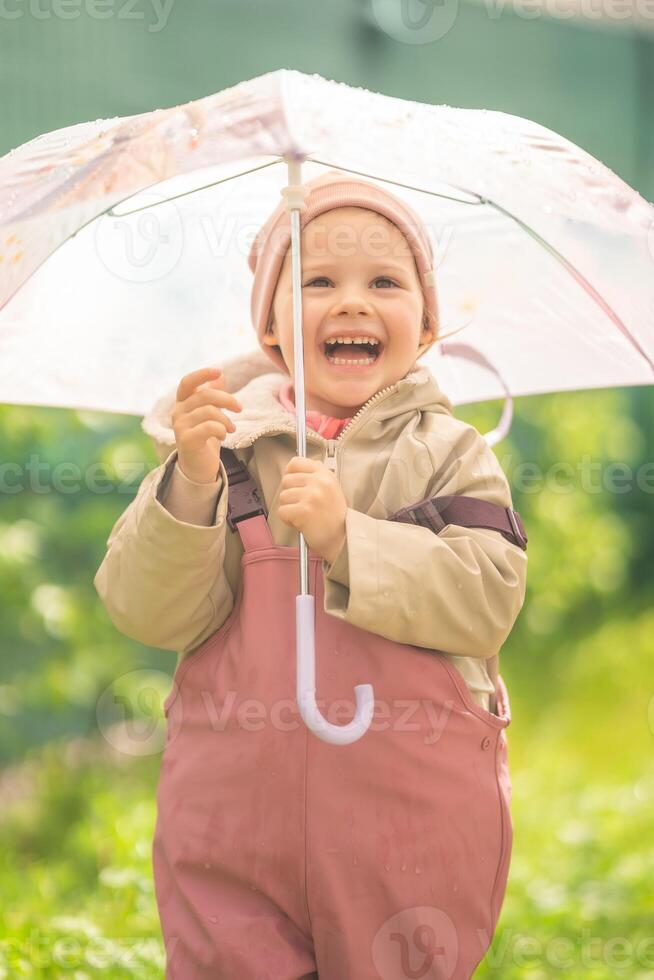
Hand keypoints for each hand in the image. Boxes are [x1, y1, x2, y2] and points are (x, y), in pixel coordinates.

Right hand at [172, 366, 241, 483]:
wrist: (198, 466)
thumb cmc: (205, 438)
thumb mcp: (210, 414)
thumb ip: (212, 395)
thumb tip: (220, 376)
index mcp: (182, 403)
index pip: (188, 382)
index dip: (202, 374)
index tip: (219, 372)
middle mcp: (177, 412)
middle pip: (205, 396)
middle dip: (227, 399)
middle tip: (239, 408)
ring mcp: (180, 426)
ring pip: (209, 411)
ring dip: (226, 419)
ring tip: (231, 428)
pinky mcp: (186, 440)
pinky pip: (209, 427)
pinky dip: (221, 429)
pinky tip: (223, 435)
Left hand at [277, 456, 346, 562]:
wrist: (343, 539)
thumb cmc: (335, 517)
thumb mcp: (332, 489)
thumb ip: (317, 476)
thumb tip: (297, 465)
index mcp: (325, 474)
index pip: (296, 462)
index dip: (290, 473)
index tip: (293, 483)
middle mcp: (319, 482)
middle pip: (286, 480)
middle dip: (290, 495)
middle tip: (302, 506)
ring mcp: (311, 496)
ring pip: (283, 497)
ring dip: (289, 508)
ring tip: (304, 515)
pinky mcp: (303, 511)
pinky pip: (282, 512)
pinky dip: (288, 520)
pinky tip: (301, 523)